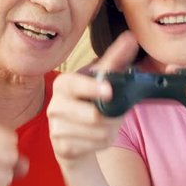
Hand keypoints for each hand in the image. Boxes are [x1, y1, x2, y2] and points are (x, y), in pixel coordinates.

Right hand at [47, 31, 138, 168]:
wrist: (75, 139)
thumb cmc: (91, 104)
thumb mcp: (103, 81)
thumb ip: (115, 60)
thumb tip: (130, 37)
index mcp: (63, 83)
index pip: (77, 84)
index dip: (93, 87)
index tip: (109, 91)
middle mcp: (55, 104)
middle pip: (92, 114)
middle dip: (110, 116)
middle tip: (114, 114)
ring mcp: (55, 128)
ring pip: (97, 132)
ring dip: (108, 130)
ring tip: (103, 126)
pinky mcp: (62, 148)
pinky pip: (93, 146)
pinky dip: (101, 143)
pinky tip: (94, 138)